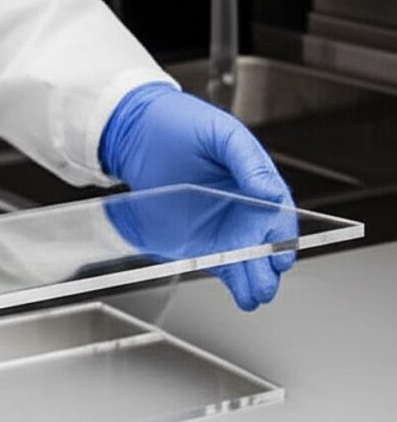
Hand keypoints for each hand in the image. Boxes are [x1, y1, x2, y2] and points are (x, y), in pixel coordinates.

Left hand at [99, 83, 295, 309]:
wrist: (138, 134)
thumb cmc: (182, 126)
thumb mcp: (221, 135)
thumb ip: (248, 161)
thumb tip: (269, 190)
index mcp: (257, 182)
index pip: (278, 214)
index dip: (282, 235)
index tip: (282, 254)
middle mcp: (244, 208)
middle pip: (264, 242)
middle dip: (268, 266)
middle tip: (267, 283)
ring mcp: (222, 226)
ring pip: (245, 258)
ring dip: (252, 278)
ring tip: (255, 295)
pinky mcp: (197, 240)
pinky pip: (218, 263)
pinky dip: (230, 279)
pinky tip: (240, 292)